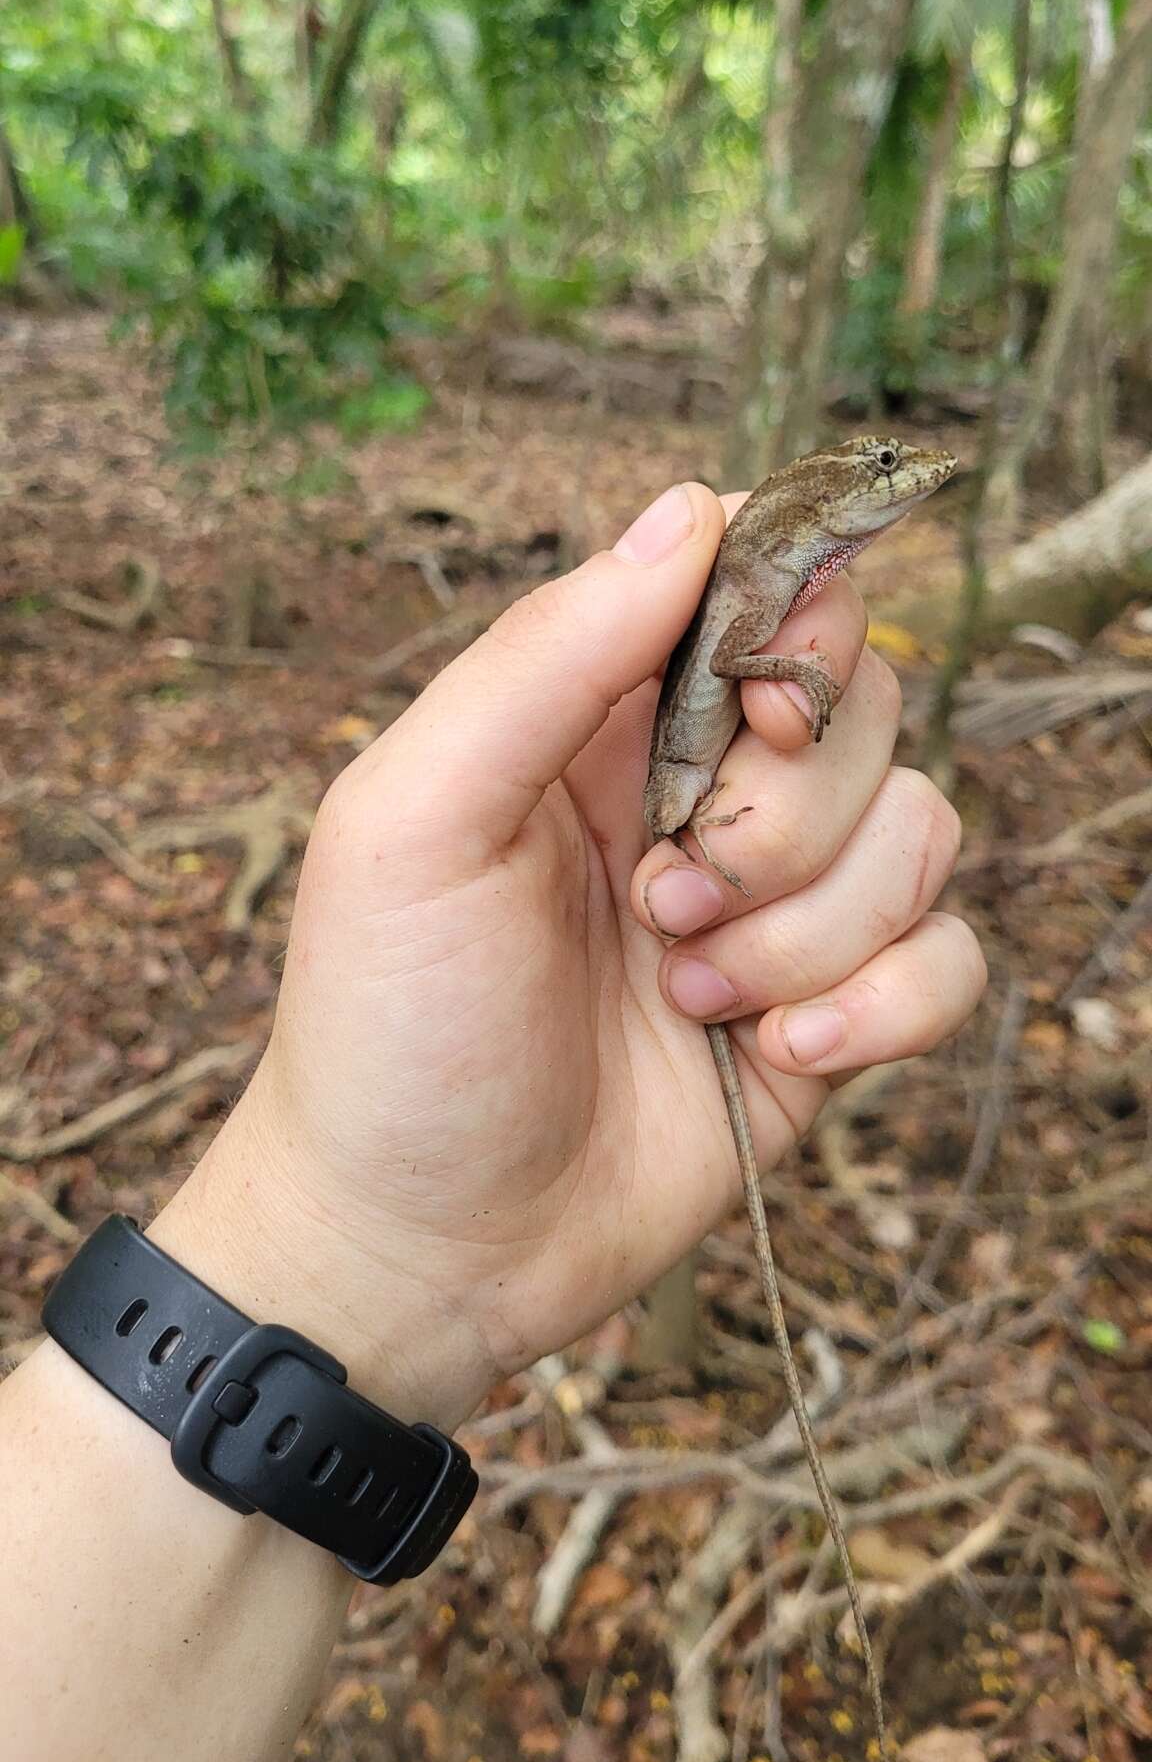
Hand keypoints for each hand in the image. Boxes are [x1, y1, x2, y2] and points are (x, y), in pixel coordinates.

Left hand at [155, 483, 983, 1429]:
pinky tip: (772, 1060)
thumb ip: (546, 657)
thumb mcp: (417, 820)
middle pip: (861, 706)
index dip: (797, 616)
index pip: (760, 584)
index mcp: (600, 717)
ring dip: (812, 929)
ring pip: (921, 830)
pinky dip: (883, 1009)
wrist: (417, 1251)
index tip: (758, 703)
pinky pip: (948, 957)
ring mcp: (771, 905)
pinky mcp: (825, 1014)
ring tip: (686, 995)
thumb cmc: (387, 1029)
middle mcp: (701, 793)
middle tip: (665, 900)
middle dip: (784, 814)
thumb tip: (694, 509)